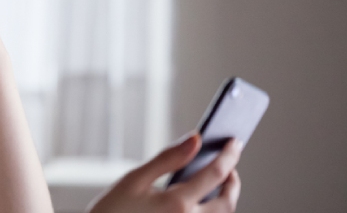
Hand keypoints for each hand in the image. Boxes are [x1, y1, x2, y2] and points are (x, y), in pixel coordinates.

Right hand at [87, 133, 242, 212]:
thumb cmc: (112, 210)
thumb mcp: (134, 179)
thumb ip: (167, 158)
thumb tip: (195, 139)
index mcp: (177, 203)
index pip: (216, 173)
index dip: (229, 155)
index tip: (234, 142)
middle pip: (227, 201)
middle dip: (233, 182)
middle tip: (230, 166)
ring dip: (224, 198)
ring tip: (216, 182)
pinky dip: (210, 211)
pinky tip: (200, 200)